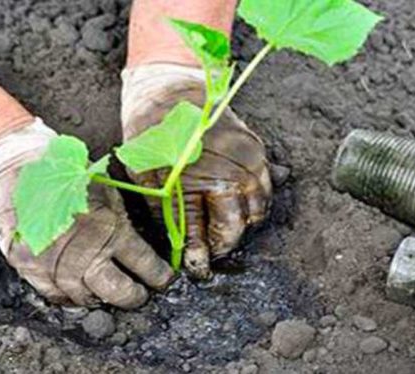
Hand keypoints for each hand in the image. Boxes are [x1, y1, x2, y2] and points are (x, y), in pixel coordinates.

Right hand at [0, 120, 173, 308]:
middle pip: (118, 292)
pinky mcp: (29, 268)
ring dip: (101, 298)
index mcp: (110, 229)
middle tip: (139, 295)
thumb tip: (139, 242)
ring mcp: (54, 264)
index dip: (159, 276)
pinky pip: (55, 296)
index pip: (144, 264)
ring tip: (108, 292)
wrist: (14, 166)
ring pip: (86, 298)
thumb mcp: (105, 189)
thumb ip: (120, 218)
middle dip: (134, 297)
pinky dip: (69, 297)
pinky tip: (79, 291)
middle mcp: (84, 252)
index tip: (163, 281)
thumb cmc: (64, 171)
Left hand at [121, 64, 271, 278]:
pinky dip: (253, 201)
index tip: (197, 268)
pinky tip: (237, 204)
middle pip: (239, 225)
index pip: (211, 233)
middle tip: (209, 252)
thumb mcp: (149, 176)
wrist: (169, 88)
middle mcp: (236, 173)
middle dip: (223, 244)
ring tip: (222, 229)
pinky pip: (265, 185)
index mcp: (208, 181)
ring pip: (258, 209)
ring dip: (241, 223)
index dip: (202, 255)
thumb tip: (180, 244)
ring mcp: (251, 160)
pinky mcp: (257, 149)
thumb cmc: (152, 131)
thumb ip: (168, 212)